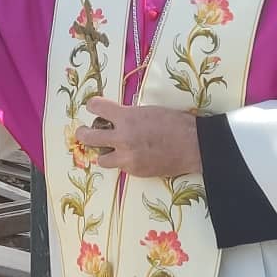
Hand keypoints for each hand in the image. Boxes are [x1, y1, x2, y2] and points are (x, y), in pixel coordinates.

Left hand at [77, 97, 202, 178]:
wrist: (193, 146)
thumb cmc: (175, 123)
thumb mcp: (148, 111)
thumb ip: (129, 115)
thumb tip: (116, 118)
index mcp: (127, 117)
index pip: (96, 107)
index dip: (93, 106)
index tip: (94, 107)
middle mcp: (122, 137)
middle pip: (88, 137)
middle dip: (83, 133)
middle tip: (84, 132)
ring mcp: (127, 157)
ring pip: (100, 159)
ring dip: (104, 153)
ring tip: (110, 149)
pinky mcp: (134, 171)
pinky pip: (120, 167)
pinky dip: (123, 161)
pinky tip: (134, 156)